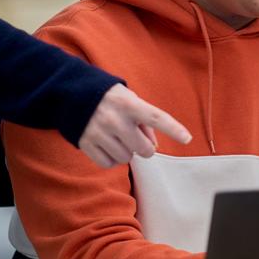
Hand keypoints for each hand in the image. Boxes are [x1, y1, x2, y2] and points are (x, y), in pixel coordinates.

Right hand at [77, 84, 192, 167]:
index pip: (157, 117)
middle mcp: (115, 119)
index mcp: (129, 104)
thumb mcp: (130, 98)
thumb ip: (145, 120)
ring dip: (126, 152)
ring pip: (126, 158)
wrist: (71, 94)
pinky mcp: (86, 144)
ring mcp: (99, 133)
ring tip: (117, 137)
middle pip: (145, 149)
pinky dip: (111, 159)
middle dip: (144, 147)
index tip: (187, 138)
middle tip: (135, 137)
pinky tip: (106, 145)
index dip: (173, 129)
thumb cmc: (110, 98)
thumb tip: (154, 145)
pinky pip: (109, 164)